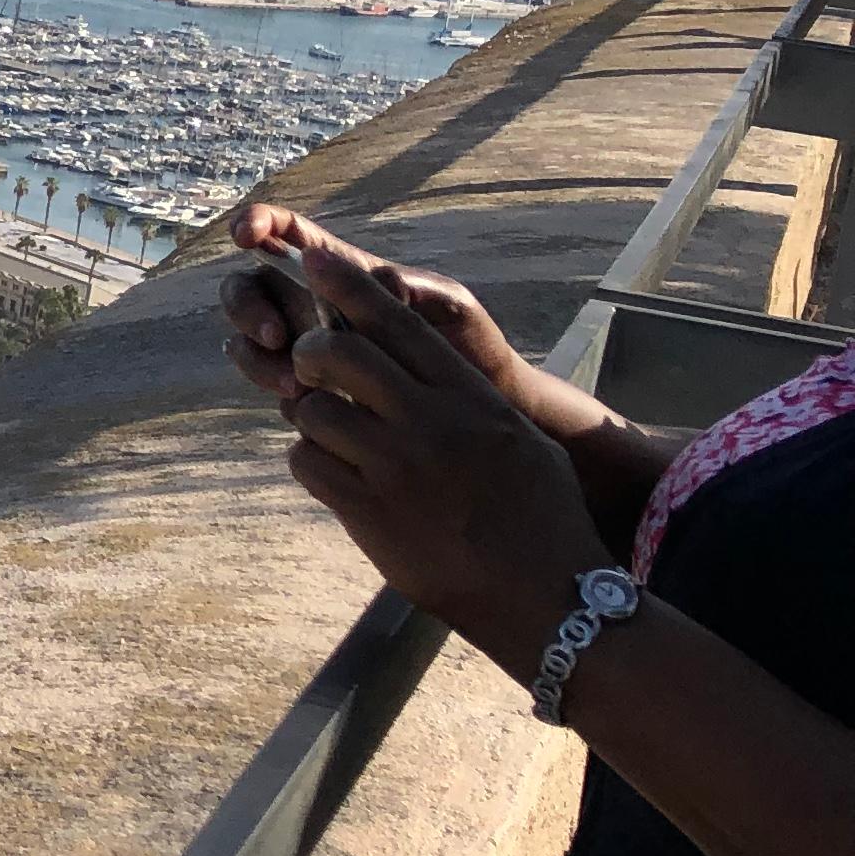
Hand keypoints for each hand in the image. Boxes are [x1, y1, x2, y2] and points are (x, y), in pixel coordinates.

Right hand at [221, 203, 548, 419]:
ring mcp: (300, 345)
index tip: (246, 233)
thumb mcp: (453, 306)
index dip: (257, 222)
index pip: (287, 234)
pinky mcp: (300, 385)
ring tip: (295, 383)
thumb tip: (377, 278)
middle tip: (276, 336)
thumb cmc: (468, 349)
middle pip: (248, 286)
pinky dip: (268, 383)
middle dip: (246, 306)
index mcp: (342, 270)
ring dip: (254, 355)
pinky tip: (298, 397)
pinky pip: (264, 376)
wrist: (476, 416)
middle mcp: (309, 303)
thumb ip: (413, 285)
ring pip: (245, 337)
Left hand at [275, 243, 611, 675]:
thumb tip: (420, 365)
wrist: (549, 598)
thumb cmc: (541, 518)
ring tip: (333, 436)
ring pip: (312, 410)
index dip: (348, 284)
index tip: (312, 257)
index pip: (397, 322)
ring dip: (311, 417)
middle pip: (339, 353)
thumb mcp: (518, 440)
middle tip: (307, 364)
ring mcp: (396, 469)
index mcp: (471, 398)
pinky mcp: (368, 513)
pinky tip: (333, 474)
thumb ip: (466, 399)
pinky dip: (310, 462)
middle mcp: (432, 424)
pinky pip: (307, 463)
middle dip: (311, 352)